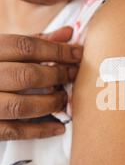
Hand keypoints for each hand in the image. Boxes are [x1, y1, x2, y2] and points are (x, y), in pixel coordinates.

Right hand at [0, 26, 82, 140]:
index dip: (56, 50)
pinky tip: (58, 127)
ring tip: (64, 99)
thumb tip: (68, 33)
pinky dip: (40, 130)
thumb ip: (35, 42)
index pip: (25, 46)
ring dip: (50, 103)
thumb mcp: (5, 50)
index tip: (77, 54)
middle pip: (26, 75)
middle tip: (72, 76)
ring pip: (21, 105)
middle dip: (56, 75)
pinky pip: (15, 131)